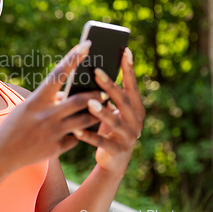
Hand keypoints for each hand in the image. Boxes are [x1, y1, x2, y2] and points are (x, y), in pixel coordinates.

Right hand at [0, 41, 105, 172]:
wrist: (2, 153)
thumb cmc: (15, 125)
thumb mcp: (28, 107)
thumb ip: (48, 100)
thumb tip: (69, 93)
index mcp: (37, 100)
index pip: (58, 74)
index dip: (73, 58)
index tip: (86, 45)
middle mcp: (46, 115)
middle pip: (80, 100)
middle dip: (95, 95)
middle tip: (104, 91)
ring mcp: (52, 133)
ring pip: (85, 121)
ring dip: (96, 114)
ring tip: (102, 109)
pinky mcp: (56, 148)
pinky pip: (76, 138)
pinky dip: (79, 134)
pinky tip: (81, 132)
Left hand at [72, 48, 144, 176]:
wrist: (114, 162)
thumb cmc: (108, 129)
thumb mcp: (110, 111)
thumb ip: (106, 95)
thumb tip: (90, 69)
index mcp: (135, 108)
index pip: (132, 85)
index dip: (128, 68)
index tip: (124, 50)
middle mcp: (136, 121)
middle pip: (124, 100)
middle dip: (110, 85)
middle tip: (96, 70)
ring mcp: (129, 137)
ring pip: (114, 122)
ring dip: (102, 111)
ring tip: (89, 102)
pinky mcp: (118, 151)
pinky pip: (101, 142)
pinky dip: (88, 135)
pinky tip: (76, 129)